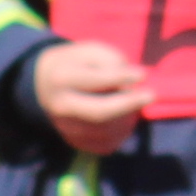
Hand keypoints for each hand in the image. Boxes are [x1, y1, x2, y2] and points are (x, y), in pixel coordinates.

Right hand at [29, 39, 149, 153]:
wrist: (44, 85)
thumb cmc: (76, 64)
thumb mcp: (91, 51)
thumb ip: (111, 62)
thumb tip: (132, 84)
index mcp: (62, 78)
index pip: (94, 81)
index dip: (121, 78)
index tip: (143, 74)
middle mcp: (61, 107)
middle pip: (100, 113)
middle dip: (129, 105)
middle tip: (150, 95)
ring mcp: (66, 128)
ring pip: (107, 131)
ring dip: (128, 117)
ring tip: (132, 103)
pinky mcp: (75, 143)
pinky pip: (107, 144)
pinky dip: (122, 133)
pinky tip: (123, 118)